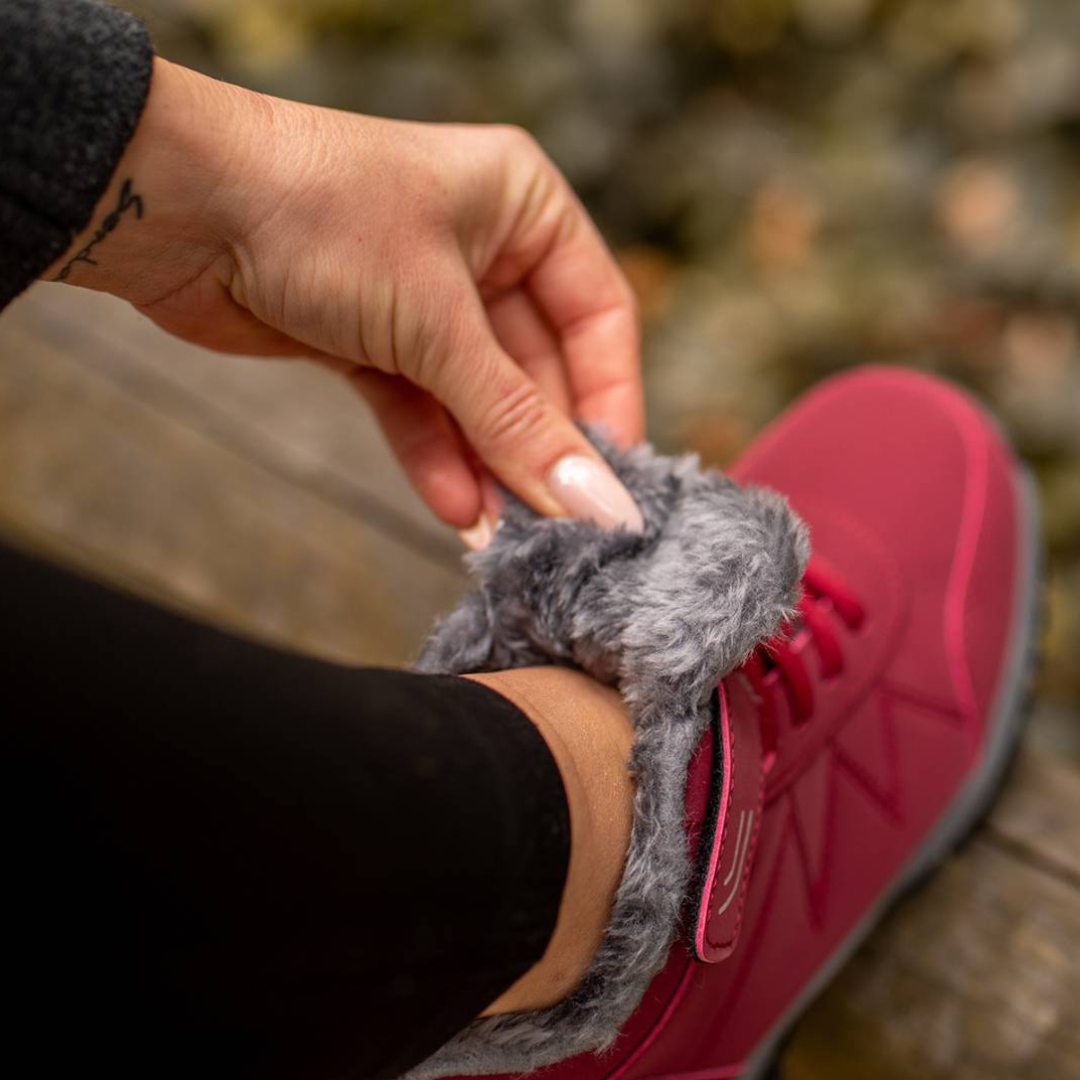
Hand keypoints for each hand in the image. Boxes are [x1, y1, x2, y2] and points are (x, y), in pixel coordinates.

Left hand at [45, 59, 643, 540]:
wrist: (177, 210)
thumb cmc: (321, 221)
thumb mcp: (437, 323)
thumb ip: (517, 422)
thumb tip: (596, 505)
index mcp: (522, 208)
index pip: (598, 316)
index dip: (609, 400)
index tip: (611, 480)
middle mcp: (482, 249)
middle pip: (537, 369)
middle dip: (539, 449)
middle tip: (556, 527)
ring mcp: (424, 299)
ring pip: (477, 399)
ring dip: (489, 468)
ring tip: (505, 537)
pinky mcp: (372, 341)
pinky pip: (421, 409)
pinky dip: (435, 457)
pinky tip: (454, 511)